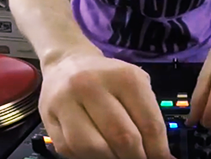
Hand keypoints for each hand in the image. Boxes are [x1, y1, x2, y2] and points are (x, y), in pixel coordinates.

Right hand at [39, 52, 173, 158]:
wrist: (68, 61)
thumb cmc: (108, 77)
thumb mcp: (134, 85)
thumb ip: (148, 117)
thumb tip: (161, 156)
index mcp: (124, 77)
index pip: (149, 124)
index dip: (158, 150)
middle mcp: (93, 85)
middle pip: (122, 137)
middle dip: (135, 158)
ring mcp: (67, 101)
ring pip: (93, 148)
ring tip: (118, 157)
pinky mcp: (49, 117)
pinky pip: (71, 150)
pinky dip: (87, 157)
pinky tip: (97, 153)